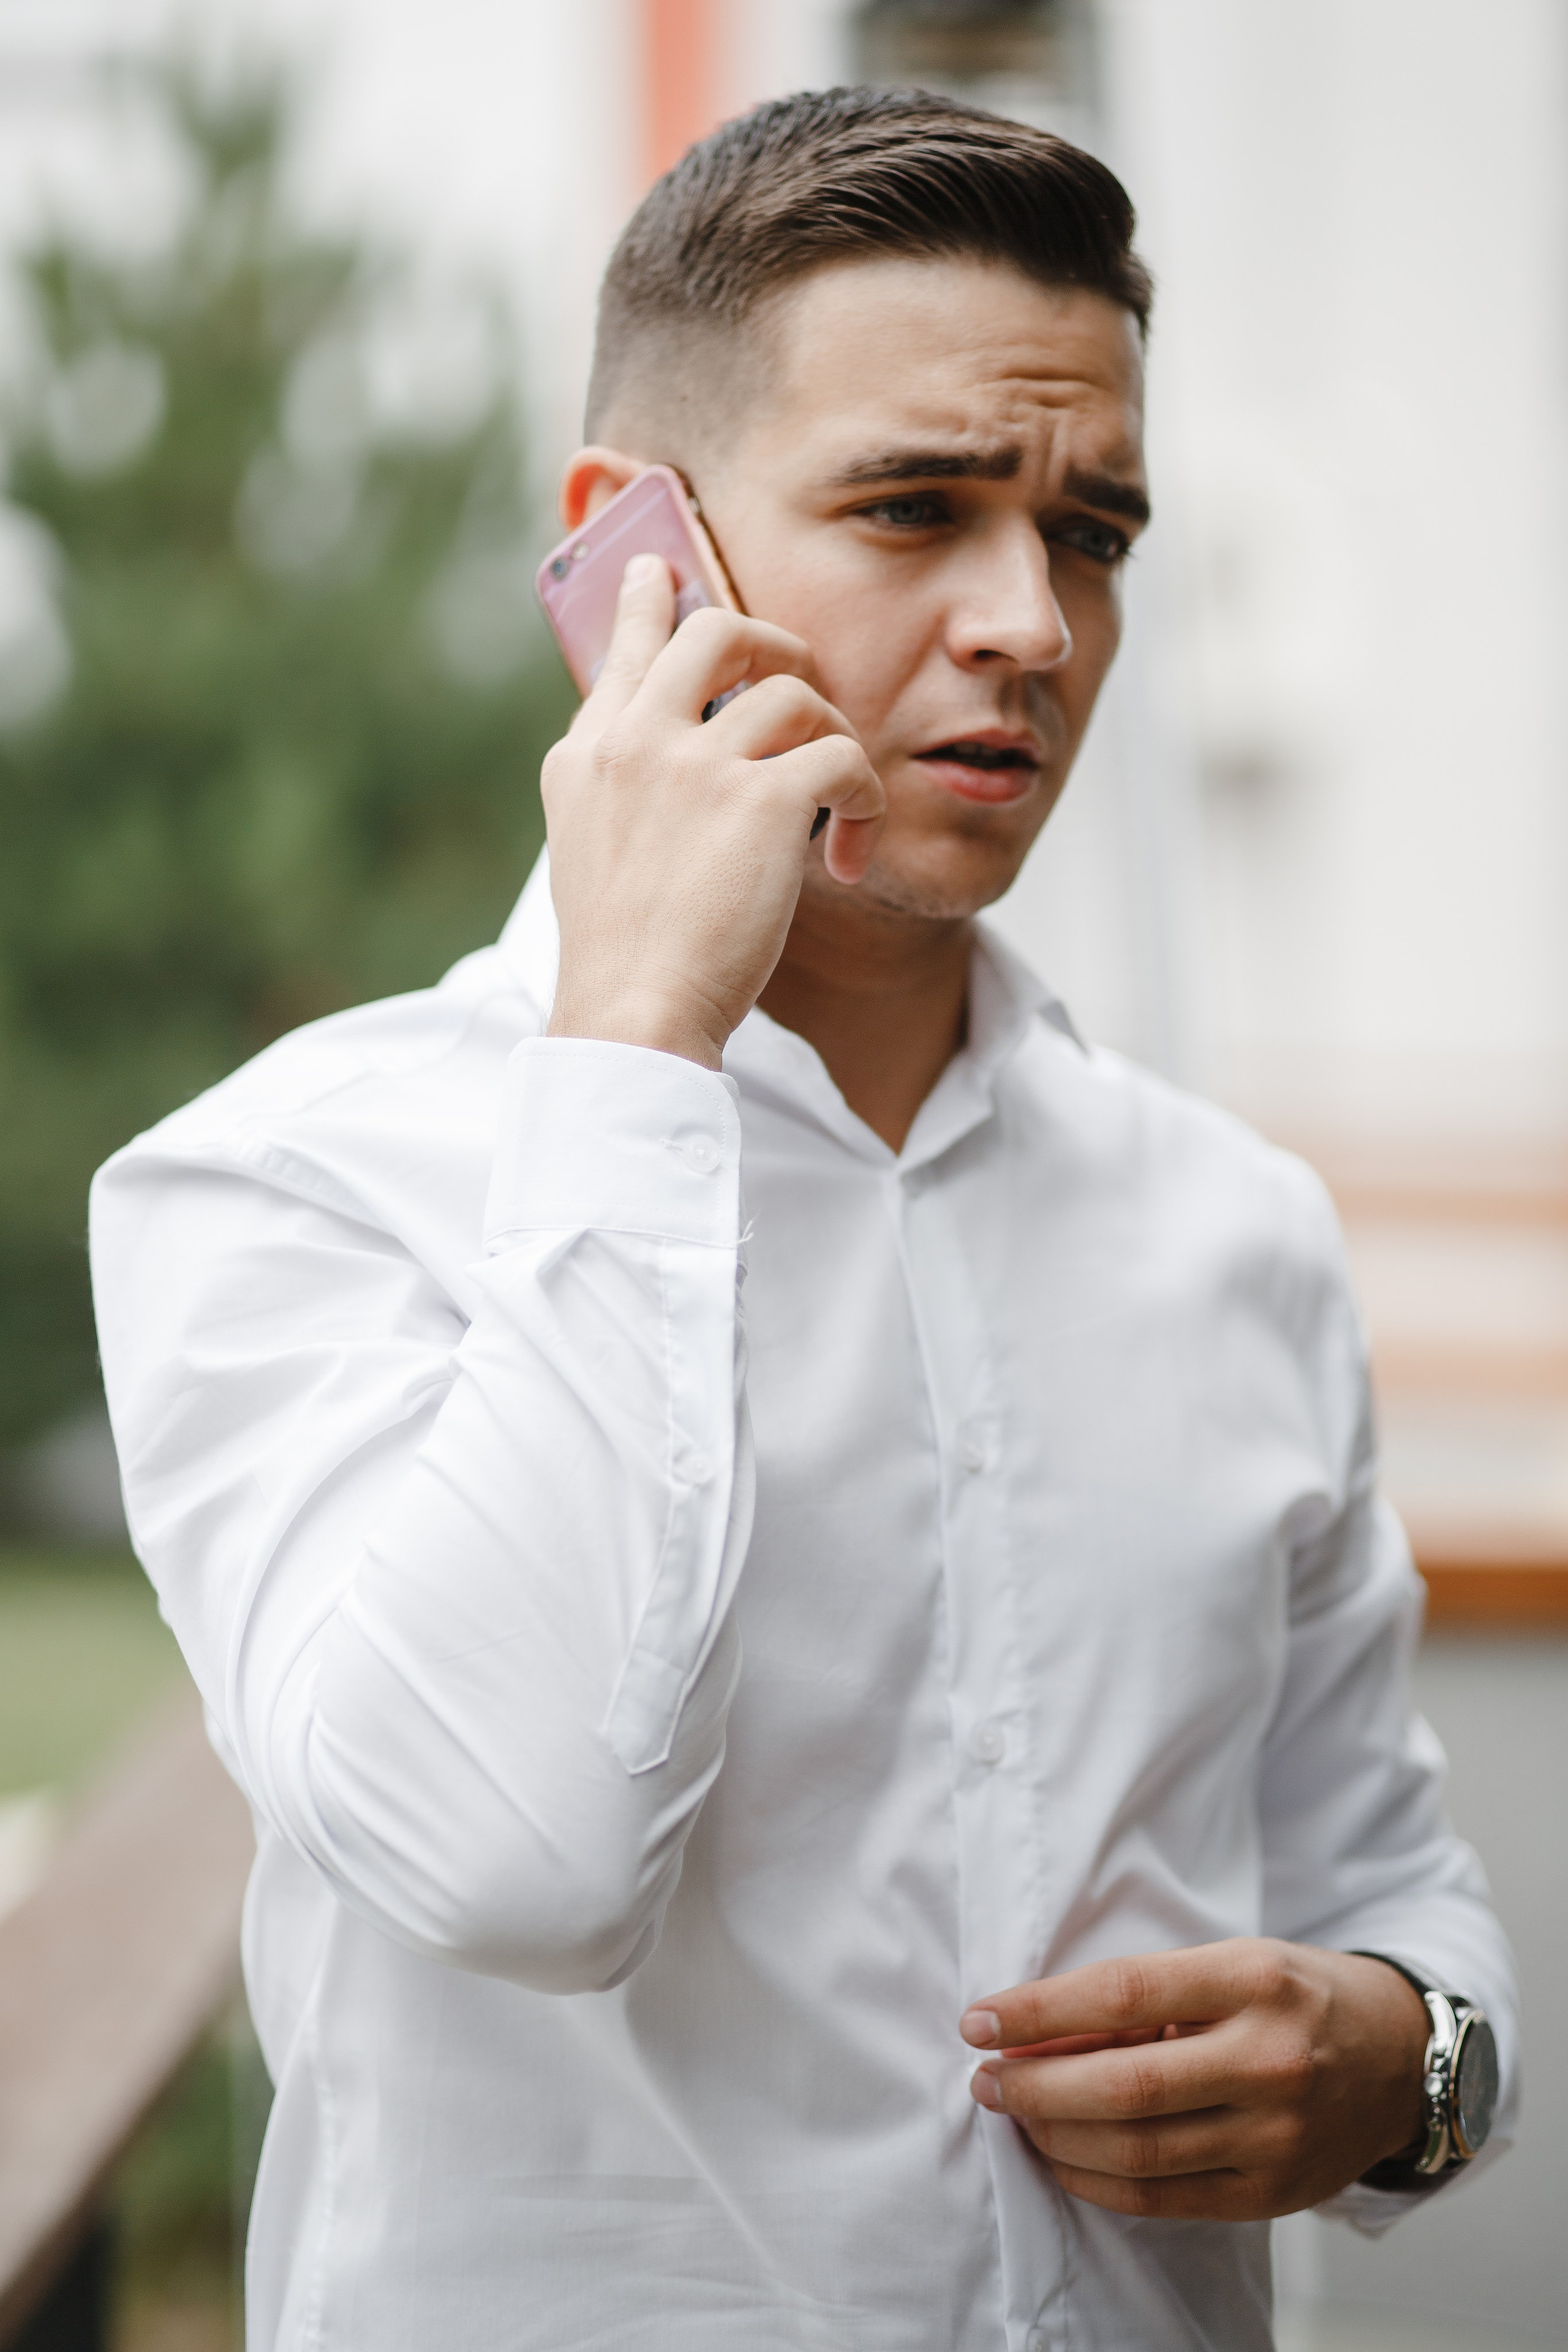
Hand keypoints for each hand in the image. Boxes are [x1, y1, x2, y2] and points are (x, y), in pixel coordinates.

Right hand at [543, 554, 884, 1067]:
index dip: (649, 599)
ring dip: (835, 742)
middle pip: (718, 631)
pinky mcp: (763, 800)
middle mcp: (635, 742)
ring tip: (840, 806)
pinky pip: (842, 758)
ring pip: (797, 693)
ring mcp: (697, 764)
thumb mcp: (593, 848)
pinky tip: (851, 856)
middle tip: (804, 683)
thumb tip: (665, 744)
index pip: (623, 646)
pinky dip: (866, 802)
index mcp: (588, 755)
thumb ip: (622, 783)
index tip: (660, 569)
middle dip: (776, 645)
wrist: (635, 1012)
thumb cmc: (624, 953)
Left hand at [959, 1938, 1428, 2219]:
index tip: (979, 2018)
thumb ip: (1144, 1997)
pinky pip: (1164, 2200)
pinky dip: (1098, 2182)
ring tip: (1016, 2114)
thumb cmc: (1294, 1997)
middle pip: (1122, 2087)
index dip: (1037, 2011)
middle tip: (986, 2077)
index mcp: (1252, 1980)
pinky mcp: (1274, 2194)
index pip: (1120, 1994)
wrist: (1399, 2058)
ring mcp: (1276, 2135)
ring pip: (1136, 2153)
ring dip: (1055, 2138)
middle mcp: (1268, 2059)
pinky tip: (1064, 2157)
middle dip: (1033, 2087)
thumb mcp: (1229, 1964)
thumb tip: (1037, 2032)